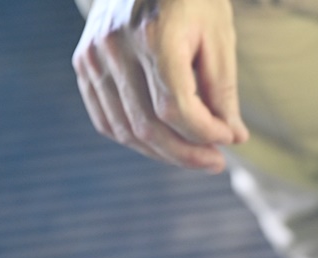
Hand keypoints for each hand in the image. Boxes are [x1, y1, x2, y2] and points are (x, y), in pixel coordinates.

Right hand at [72, 0, 248, 171]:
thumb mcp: (219, 36)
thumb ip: (223, 90)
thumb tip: (233, 137)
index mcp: (155, 35)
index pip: (177, 108)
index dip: (205, 133)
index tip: (230, 138)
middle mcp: (116, 47)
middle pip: (149, 126)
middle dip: (187, 153)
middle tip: (216, 162)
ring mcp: (93, 56)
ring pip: (126, 130)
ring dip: (163, 153)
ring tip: (194, 156)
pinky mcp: (84, 63)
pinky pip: (106, 120)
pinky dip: (135, 139)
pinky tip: (163, 143)